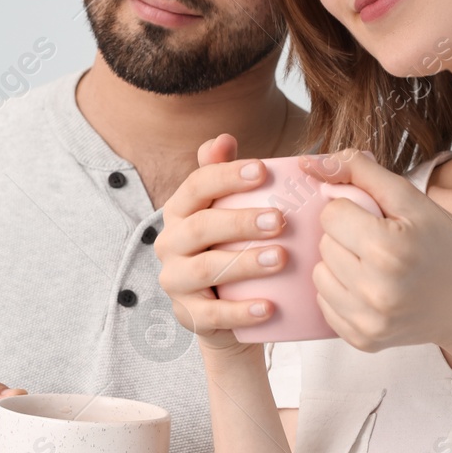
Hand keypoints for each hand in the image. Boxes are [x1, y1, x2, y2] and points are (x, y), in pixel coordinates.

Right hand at [155, 133, 290, 352]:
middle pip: (201, 226)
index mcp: (180, 211)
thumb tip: (224, 137)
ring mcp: (175, 280)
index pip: (197, 185)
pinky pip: (211, 314)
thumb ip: (223, 174)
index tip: (264, 170)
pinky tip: (269, 308)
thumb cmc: (229, 248)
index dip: (228, 176)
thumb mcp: (225, 210)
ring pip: (205, 268)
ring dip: (244, 262)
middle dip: (241, 221)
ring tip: (281, 258)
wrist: (223, 311)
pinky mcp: (187, 314)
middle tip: (281, 220)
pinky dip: (240, 312)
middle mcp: (170, 242)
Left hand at [299, 149, 451, 354]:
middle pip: (324, 243)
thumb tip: (311, 162)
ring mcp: (367, 320)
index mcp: (388, 249)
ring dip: (341, 264)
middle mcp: (374, 290)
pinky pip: (324, 303)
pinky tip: (373, 289)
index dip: (352, 209)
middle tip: (383, 243)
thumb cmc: (448, 249)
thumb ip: (362, 173)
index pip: (331, 213)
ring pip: (320, 273)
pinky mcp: (362, 340)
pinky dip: (343, 292)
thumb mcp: (414, 201)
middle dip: (347, 237)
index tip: (378, 218)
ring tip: (377, 266)